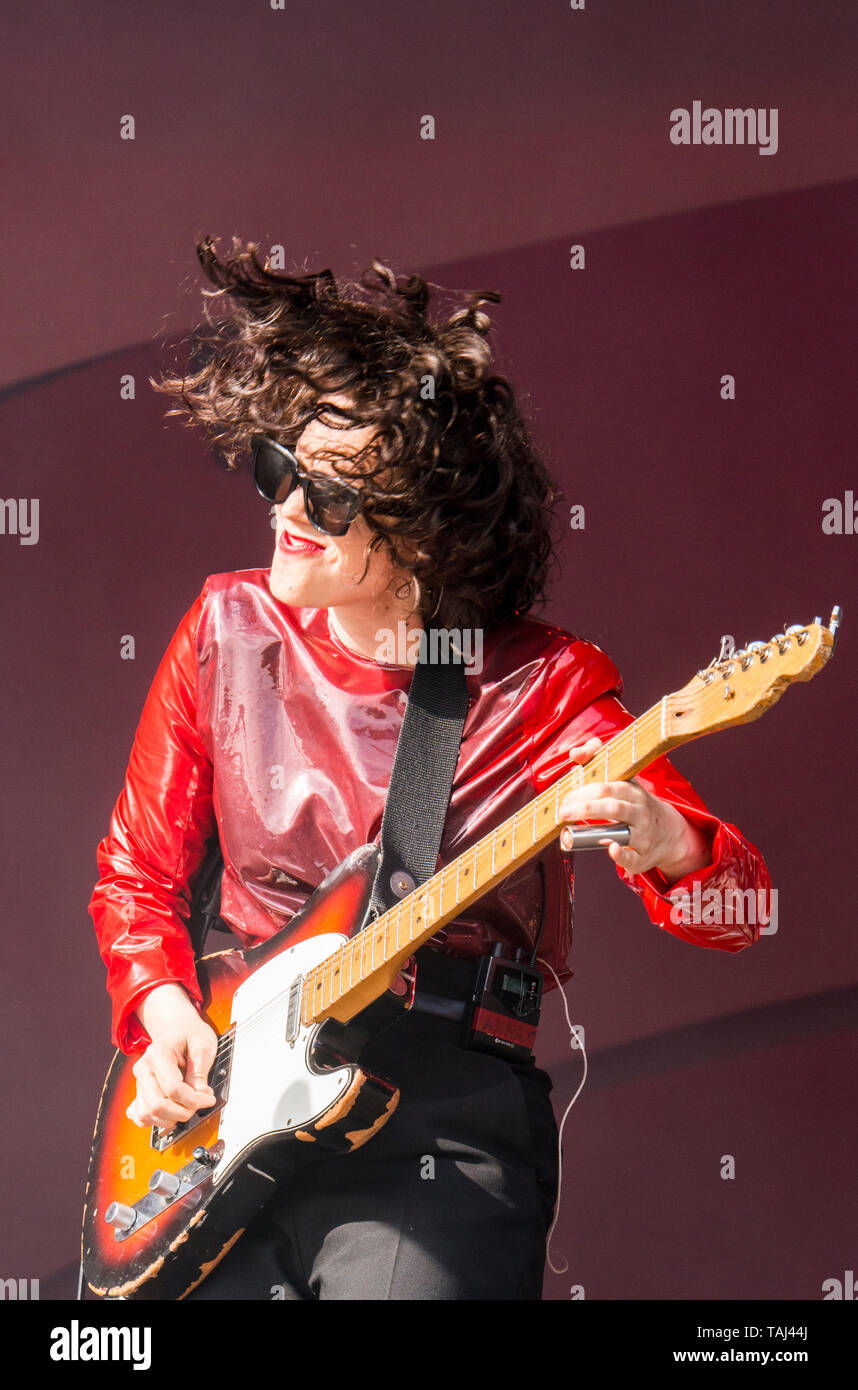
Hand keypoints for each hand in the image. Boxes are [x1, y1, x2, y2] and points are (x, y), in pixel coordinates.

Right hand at [127, 983, 217, 1128]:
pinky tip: (170, 1113)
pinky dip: (155, 1121)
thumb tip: (199, 1096)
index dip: (194, 1100)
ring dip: (171, 1119)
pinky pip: (139, 1116)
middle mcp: (143, 1069)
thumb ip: (200, 1073)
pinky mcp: (139, 1093)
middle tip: (198, 1104)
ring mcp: (138, 1082)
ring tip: (186, 1107)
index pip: (173, 1089)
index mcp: (158, 1054)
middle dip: (183, 1112)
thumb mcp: (203, 1045)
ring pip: (147, 1115)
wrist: (176, 1028)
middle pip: (157, 1105)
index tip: (209, 1098)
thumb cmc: (190, 1035)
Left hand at [557, 736, 711, 882]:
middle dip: (586, 808)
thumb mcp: (623, 782)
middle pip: (614, 807)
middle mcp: (640, 812)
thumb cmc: (634, 804)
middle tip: (563, 812)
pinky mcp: (641, 856)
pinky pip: (632, 857)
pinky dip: (622, 854)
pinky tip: (611, 849)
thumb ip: (597, 762)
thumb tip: (575, 751)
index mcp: (633, 792)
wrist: (669, 833)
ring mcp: (643, 835)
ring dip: (599, 830)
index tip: (565, 796)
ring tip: (572, 833)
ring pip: (625, 830)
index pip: (609, 787)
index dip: (585, 791)